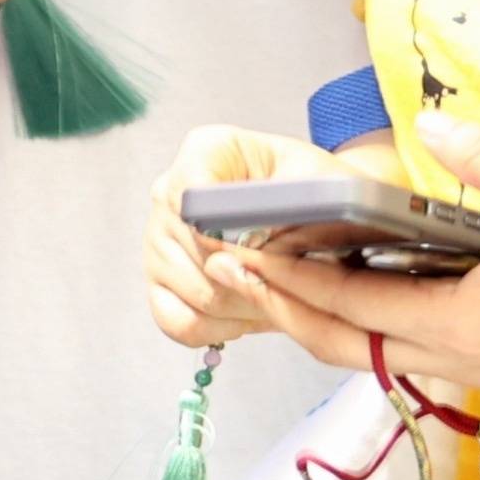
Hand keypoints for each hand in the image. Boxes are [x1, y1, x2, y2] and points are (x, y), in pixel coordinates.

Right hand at [144, 124, 321, 348]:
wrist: (319, 215)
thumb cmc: (319, 194)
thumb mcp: (322, 181)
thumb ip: (293, 202)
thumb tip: (260, 246)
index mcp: (207, 151)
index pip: (190, 192)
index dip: (228, 229)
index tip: (264, 243)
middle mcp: (169, 192)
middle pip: (201, 254)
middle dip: (255, 274)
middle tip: (296, 275)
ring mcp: (157, 240)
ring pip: (200, 294)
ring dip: (249, 304)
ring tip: (280, 291)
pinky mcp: (158, 283)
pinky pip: (179, 322)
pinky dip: (221, 328)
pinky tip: (248, 312)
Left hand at [189, 113, 479, 397]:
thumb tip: (431, 125)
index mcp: (460, 326)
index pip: (350, 310)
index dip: (290, 283)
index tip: (242, 258)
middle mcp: (453, 357)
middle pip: (342, 348)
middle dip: (283, 311)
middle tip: (231, 275)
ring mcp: (469, 364)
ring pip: (370, 355)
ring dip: (318, 321)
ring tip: (274, 282)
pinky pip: (402, 349)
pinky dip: (361, 325)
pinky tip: (348, 291)